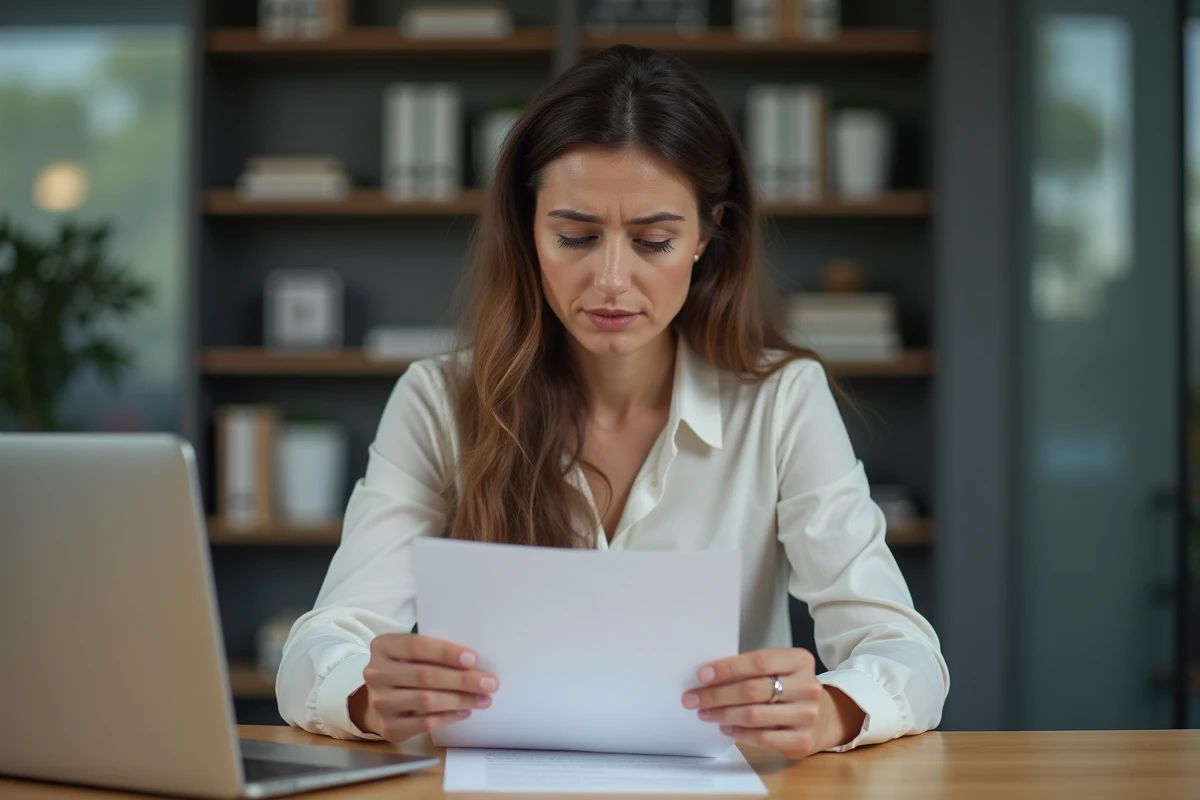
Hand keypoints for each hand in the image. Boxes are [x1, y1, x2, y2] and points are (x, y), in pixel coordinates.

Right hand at [350, 633, 498, 742]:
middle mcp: (376, 673)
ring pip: (427, 700)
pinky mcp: (389, 727)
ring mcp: (380, 702)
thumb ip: (432, 652)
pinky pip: (424, 723)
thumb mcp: (410, 653)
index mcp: (383, 647)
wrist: (380, 699)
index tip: (473, 659)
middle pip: (425, 675)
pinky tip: (464, 712)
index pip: (416, 646)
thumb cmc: (405, 669)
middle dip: (462, 680)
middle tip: (490, 683)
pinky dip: (448, 717)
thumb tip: (474, 662)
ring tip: (483, 699)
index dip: (446, 652)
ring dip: (460, 700)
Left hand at [681, 648, 863, 758]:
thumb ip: (752, 669)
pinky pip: (762, 738)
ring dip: (723, 714)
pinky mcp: (802, 740)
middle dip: (717, 695)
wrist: (824, 716)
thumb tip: (708, 676)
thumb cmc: (790, 687)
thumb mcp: (779, 669)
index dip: (727, 668)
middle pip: (752, 690)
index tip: (702, 674)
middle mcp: (808, 687)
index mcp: (800, 660)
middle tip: (692, 698)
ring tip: (704, 713)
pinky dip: (739, 733)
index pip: (758, 661)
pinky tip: (725, 727)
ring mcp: (807, 715)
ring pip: (754, 715)